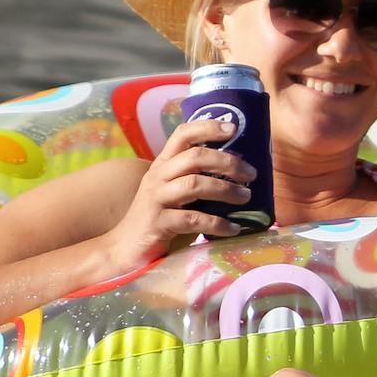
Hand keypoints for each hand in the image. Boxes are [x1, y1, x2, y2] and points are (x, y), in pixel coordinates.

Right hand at [109, 118, 256, 265]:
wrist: (124, 249)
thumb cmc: (160, 219)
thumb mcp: (175, 193)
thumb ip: (197, 179)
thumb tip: (240, 173)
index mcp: (163, 164)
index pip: (182, 134)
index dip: (208, 127)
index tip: (233, 128)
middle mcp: (157, 177)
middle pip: (194, 157)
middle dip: (227, 162)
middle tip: (251, 173)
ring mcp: (156, 199)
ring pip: (194, 185)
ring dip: (225, 190)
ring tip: (246, 197)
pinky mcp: (157, 224)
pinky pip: (193, 219)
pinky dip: (217, 223)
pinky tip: (233, 228)